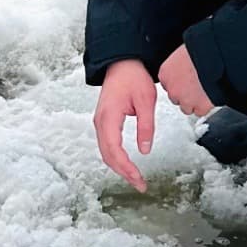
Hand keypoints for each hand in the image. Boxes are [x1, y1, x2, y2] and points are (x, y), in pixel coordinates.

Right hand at [94, 59, 155, 192]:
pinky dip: (116, 158)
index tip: (139, 179)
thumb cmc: (133, 77)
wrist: (121, 62)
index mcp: (109, 116)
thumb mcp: (146, 100)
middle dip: (123, 172)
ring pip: (106, 152)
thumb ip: (146, 126)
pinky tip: (127, 165)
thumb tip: (145, 150)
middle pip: (108, 155)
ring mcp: (100, 122)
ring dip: (119, 167)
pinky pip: (107, 145)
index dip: (126, 168)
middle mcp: (100, 122)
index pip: (114, 150)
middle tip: (140, 184)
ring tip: (136, 178)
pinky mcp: (104, 122)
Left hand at [158, 45, 214, 118]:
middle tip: (195, 86)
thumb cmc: (200, 51)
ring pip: (187, 108)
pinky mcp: (198, 107)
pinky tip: (209, 96)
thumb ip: (179, 64)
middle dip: (185, 94)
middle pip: (176, 98)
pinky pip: (200, 112)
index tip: (185, 81)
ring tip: (203, 91)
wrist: (215, 58)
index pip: (167, 85)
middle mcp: (172, 89)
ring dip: (194, 102)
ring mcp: (184, 100)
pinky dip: (205, 106)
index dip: (179, 84)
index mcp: (165, 73)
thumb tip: (182, 66)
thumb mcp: (183, 53)